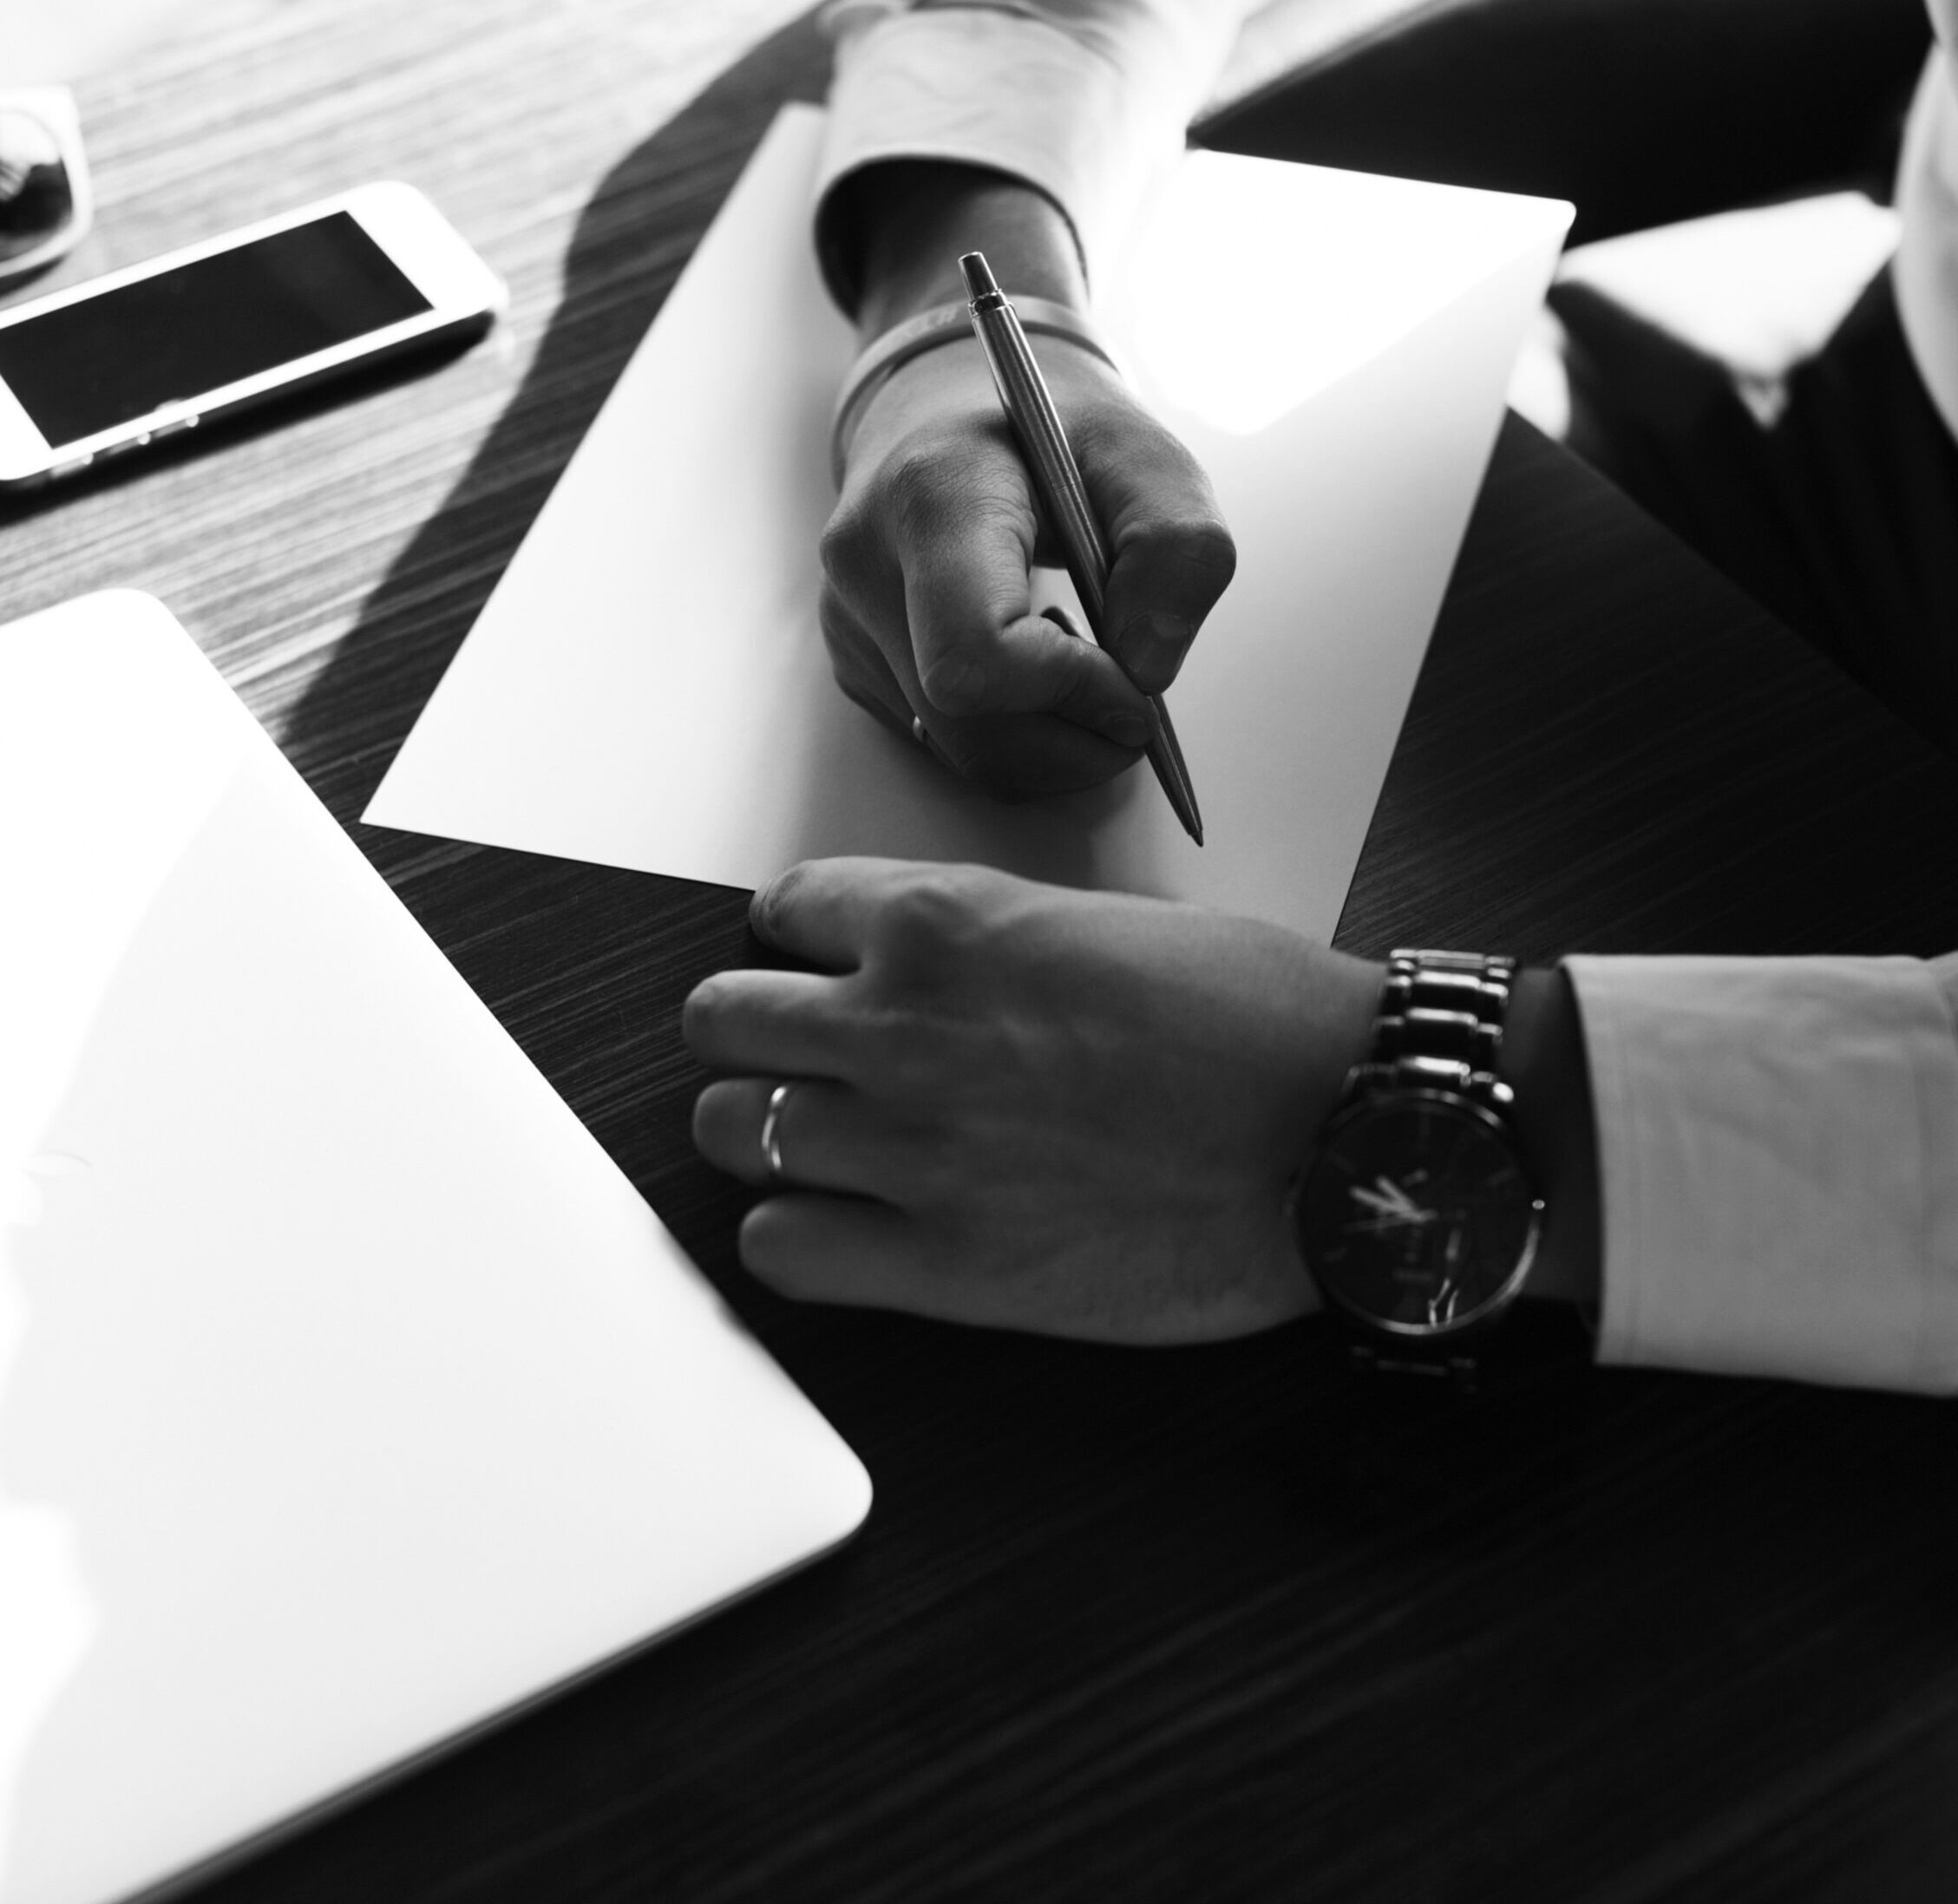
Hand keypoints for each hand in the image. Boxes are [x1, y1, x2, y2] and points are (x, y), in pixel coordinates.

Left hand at [685, 858, 1381, 1342]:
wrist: (1347, 1126)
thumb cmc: (1260, 1018)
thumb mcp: (1104, 923)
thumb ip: (984, 942)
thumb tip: (922, 968)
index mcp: (946, 922)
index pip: (782, 909)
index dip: (800, 941)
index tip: (821, 967)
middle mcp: (903, 1027)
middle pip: (720, 1023)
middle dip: (755, 1034)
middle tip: (801, 1056)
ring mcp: (912, 1149)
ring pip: (730, 1130)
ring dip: (767, 1131)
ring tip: (823, 1142)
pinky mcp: (943, 1264)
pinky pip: (778, 1248)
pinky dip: (796, 1235)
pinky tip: (849, 1225)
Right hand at [818, 162, 1234, 799]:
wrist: (947, 406)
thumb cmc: (1047, 429)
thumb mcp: (1144, 457)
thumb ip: (1180, 552)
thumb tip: (1147, 671)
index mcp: (933, 495)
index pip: (978, 656)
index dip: (1071, 693)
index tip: (1129, 679)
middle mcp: (868, 566)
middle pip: (975, 727)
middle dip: (1078, 740)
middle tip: (1130, 699)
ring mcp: (850, 623)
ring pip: (962, 754)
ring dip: (1052, 743)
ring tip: (1079, 666)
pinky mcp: (856, 666)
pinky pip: (948, 746)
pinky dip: (1016, 735)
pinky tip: (1030, 670)